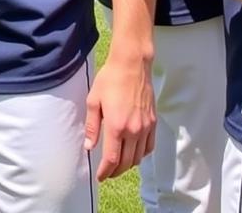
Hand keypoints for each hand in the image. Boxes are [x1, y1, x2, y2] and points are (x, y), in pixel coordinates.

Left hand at [85, 51, 154, 180]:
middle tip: (107, 173)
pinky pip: (149, 147)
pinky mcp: (153, 122)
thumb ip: (92, 126)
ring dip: (128, 165)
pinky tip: (133, 152)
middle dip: (115, 171)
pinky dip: (141, 155)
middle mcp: (133, 130)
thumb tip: (89, 147)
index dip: (105, 171)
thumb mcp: (94, 100)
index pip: (112, 159)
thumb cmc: (110, 79)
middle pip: (126, 162)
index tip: (99, 176)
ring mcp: (145, 127)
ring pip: (139, 157)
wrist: (132, 65)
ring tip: (118, 165)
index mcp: (116, 126)